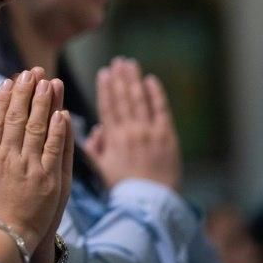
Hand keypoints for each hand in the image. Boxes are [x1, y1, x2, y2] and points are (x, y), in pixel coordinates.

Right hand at [0, 68, 71, 252]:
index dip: (4, 99)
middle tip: (31, 72)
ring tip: (48, 82)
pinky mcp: (49, 180)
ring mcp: (29, 167)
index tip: (9, 82)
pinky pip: (55, 149)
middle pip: (18, 118)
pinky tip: (62, 113)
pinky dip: (58, 130)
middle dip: (25, 92)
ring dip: (44, 103)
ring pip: (37, 127)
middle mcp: (8, 157)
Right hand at [84, 57, 181, 189]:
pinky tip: (151, 80)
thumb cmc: (123, 187)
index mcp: (113, 138)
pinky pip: (161, 110)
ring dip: (134, 80)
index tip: (103, 73)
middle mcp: (131, 130)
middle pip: (124, 98)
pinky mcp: (167, 136)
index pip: (108, 106)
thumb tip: (97, 129)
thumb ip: (94, 148)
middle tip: (118, 62)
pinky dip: (156, 94)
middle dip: (120, 78)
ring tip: (130, 64)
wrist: (150, 201)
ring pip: (140, 99)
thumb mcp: (100, 169)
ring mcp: (150, 132)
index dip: (105, 88)